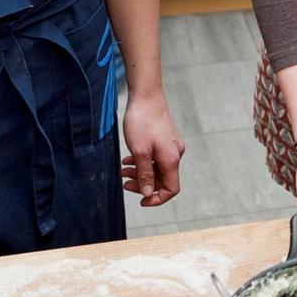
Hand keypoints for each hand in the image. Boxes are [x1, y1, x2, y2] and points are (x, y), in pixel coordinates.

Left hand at [120, 90, 184, 207]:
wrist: (146, 95)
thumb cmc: (142, 122)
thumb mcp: (139, 151)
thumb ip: (144, 174)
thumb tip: (147, 193)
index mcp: (171, 160)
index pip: (171, 189)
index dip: (157, 199)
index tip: (141, 201)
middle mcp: (175, 154)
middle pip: (162, 179)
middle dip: (143, 184)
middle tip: (124, 183)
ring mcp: (171, 146)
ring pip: (157, 168)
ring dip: (140, 172)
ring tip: (122, 170)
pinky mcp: (165, 139)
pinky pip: (156, 157)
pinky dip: (142, 162)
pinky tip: (128, 159)